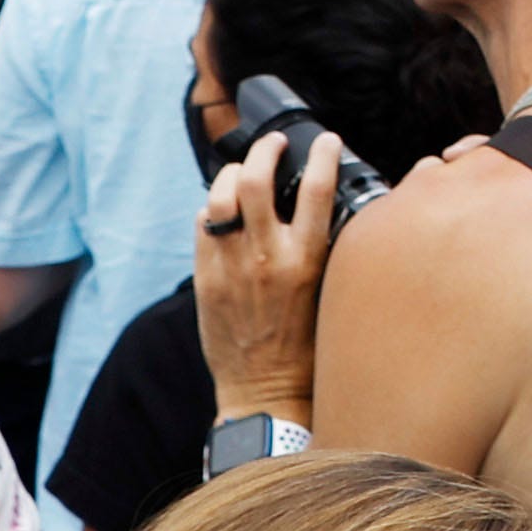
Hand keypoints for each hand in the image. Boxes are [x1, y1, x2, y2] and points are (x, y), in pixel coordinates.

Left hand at [189, 120, 344, 418]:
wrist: (266, 389)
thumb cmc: (306, 344)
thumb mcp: (328, 291)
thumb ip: (321, 248)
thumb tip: (321, 207)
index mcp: (307, 261)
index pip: (317, 189)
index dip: (323, 154)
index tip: (326, 141)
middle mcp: (268, 258)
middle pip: (257, 179)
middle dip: (264, 149)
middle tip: (273, 144)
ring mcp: (232, 267)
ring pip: (221, 195)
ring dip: (233, 173)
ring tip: (243, 171)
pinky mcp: (206, 278)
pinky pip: (204, 224)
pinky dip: (214, 207)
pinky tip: (224, 209)